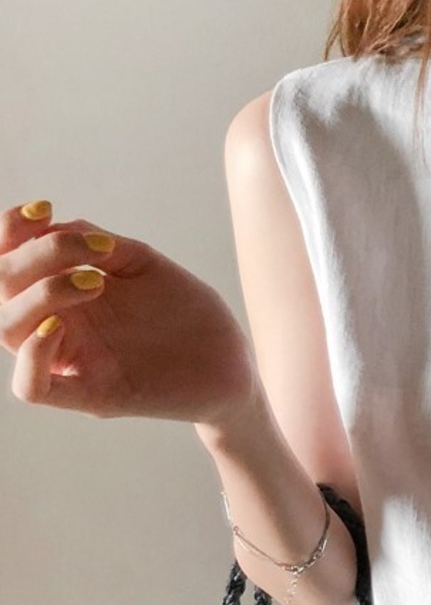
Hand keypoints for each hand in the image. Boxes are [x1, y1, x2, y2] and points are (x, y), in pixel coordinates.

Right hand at [2, 201, 259, 428]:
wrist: (233, 362)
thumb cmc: (190, 315)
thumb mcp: (145, 266)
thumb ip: (98, 246)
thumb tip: (52, 225)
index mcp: (66, 293)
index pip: (7, 262)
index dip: (10, 231)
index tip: (45, 209)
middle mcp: (60, 326)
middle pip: (2, 290)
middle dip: (33, 258)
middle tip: (95, 254)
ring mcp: (75, 362)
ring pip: (8, 331)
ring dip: (39, 296)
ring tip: (94, 282)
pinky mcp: (94, 396)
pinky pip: (32, 388)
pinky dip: (32, 356)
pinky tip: (59, 325)